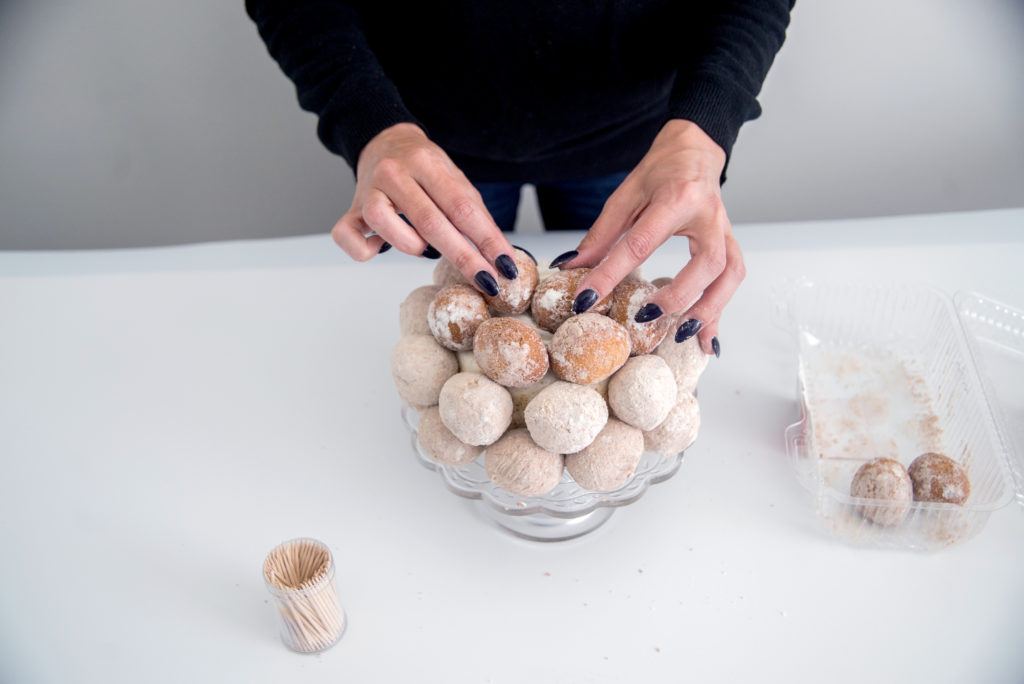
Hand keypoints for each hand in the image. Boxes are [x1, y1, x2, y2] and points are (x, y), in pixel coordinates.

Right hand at [330, 123, 517, 294]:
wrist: (384, 141)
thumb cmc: (424, 168)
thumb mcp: (455, 180)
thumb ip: (475, 214)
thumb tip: (501, 255)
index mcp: (427, 163)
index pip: (462, 207)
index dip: (487, 240)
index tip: (505, 266)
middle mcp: (395, 173)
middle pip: (430, 222)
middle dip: (463, 257)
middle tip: (486, 281)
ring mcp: (368, 190)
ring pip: (385, 224)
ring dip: (413, 246)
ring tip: (425, 246)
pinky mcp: (350, 209)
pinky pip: (347, 237)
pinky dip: (366, 250)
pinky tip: (382, 247)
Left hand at [560, 119, 743, 355]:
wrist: (695, 151)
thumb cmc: (660, 172)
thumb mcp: (625, 196)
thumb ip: (601, 236)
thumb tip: (570, 268)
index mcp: (675, 198)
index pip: (640, 243)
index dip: (610, 274)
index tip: (586, 299)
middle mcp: (707, 215)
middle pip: (706, 262)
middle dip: (679, 294)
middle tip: (646, 316)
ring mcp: (724, 230)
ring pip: (729, 274)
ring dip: (710, 308)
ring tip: (683, 335)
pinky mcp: (729, 242)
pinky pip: (733, 278)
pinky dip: (720, 310)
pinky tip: (707, 339)